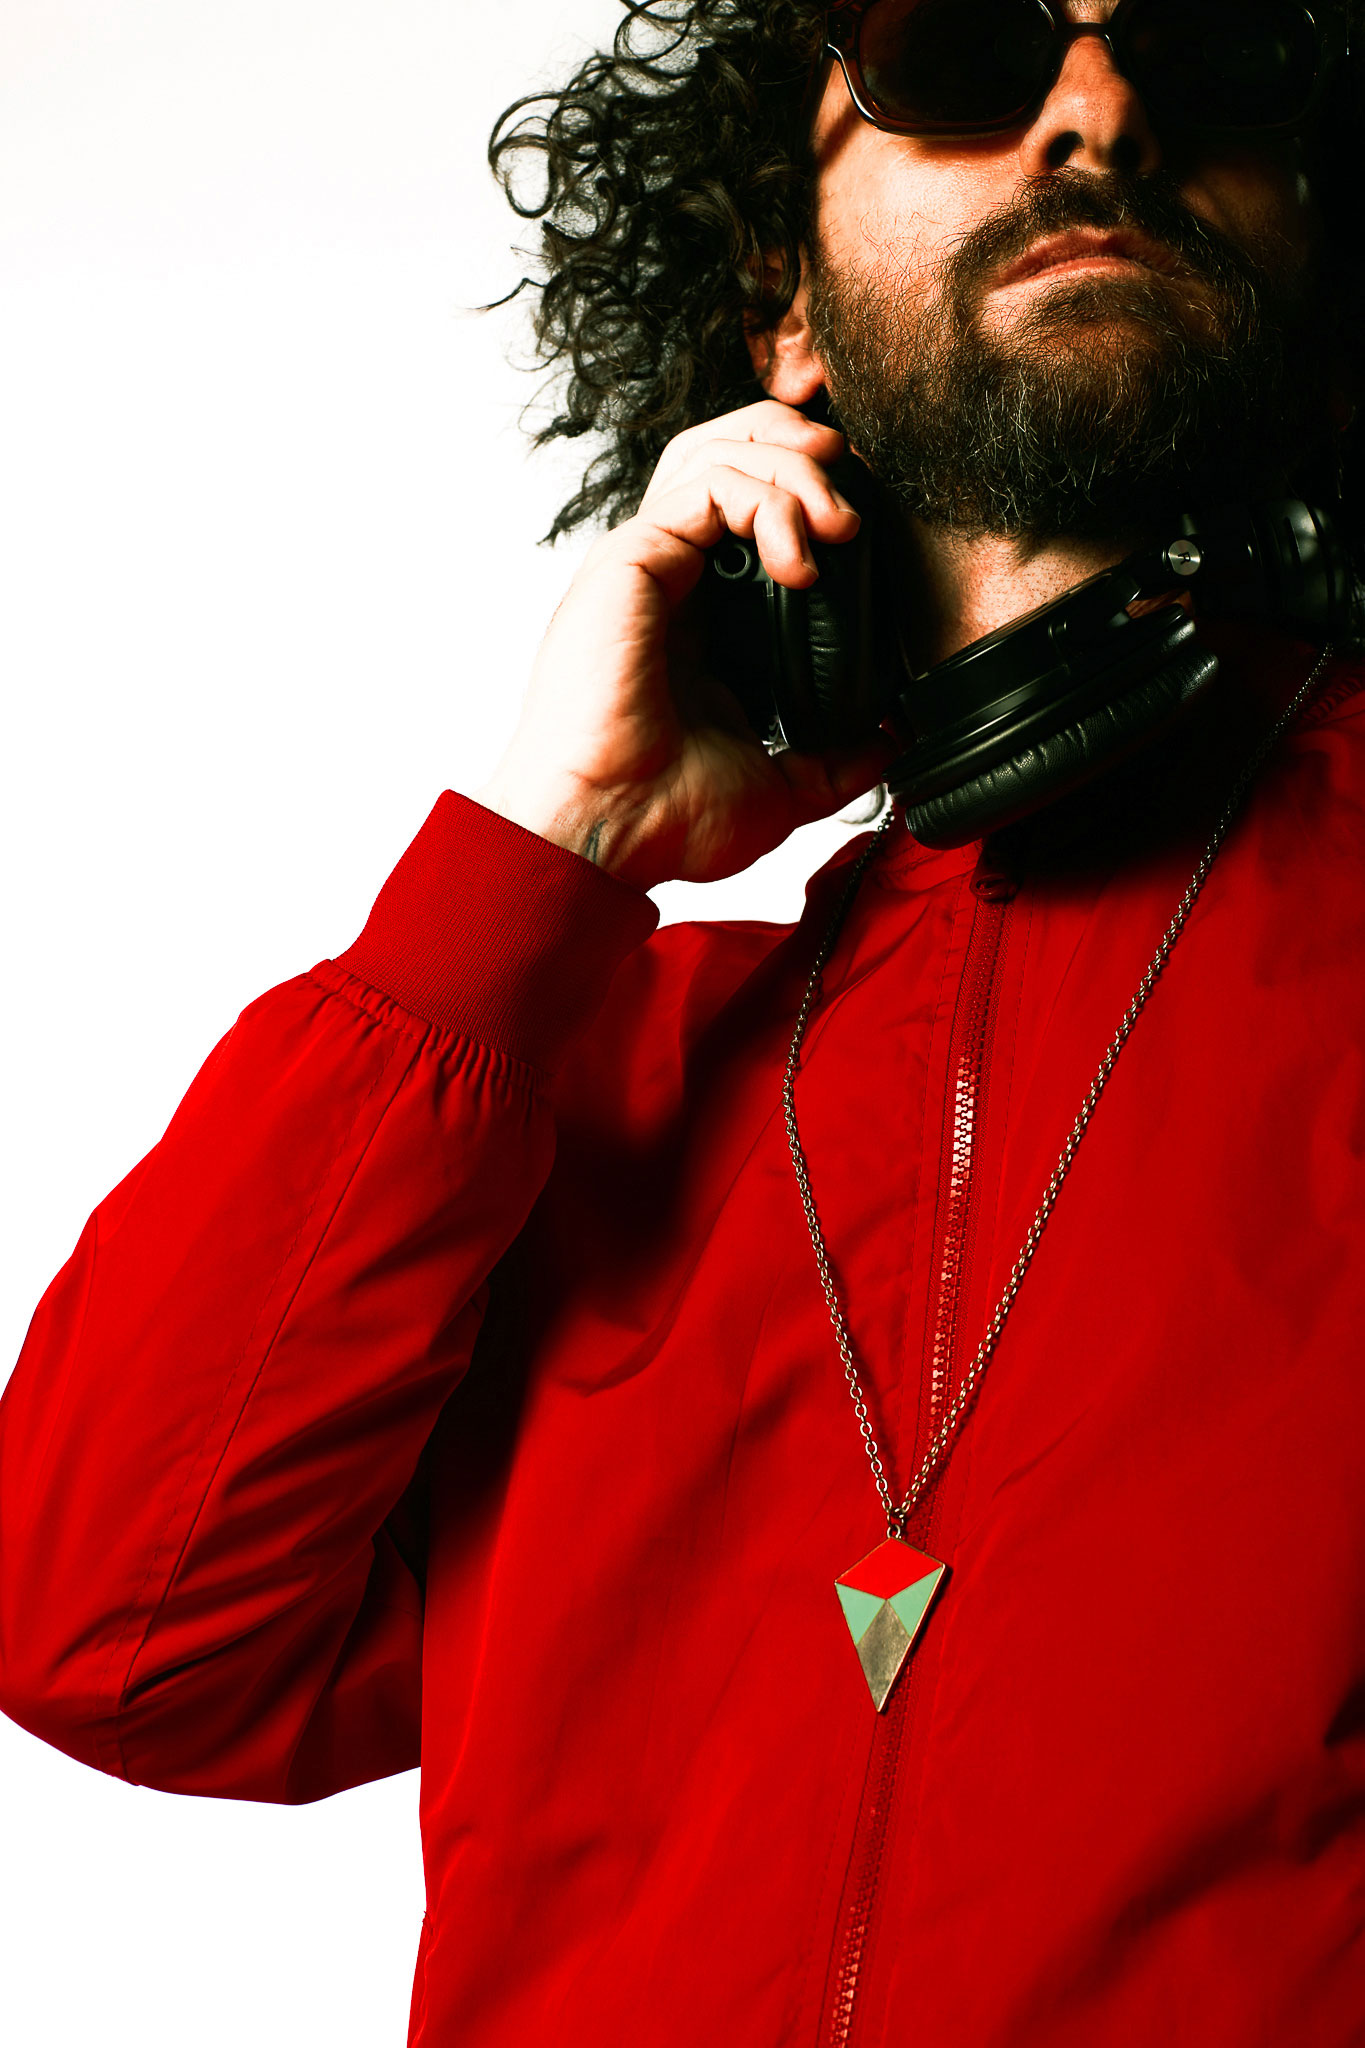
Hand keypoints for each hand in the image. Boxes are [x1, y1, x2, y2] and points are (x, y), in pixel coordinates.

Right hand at [474, 400, 897, 889]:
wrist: (613, 834)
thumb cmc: (665, 818)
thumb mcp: (781, 789)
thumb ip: (835, 761)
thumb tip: (890, 744)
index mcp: (698, 618)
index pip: (747, 509)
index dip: (804, 492)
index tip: (857, 530)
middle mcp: (666, 579)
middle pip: (728, 456)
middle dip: (800, 453)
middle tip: (852, 498)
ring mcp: (645, 562)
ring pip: (717, 454)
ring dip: (791, 467)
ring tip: (837, 519)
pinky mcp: (632, 557)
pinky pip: (707, 484)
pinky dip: (767, 501)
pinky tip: (800, 561)